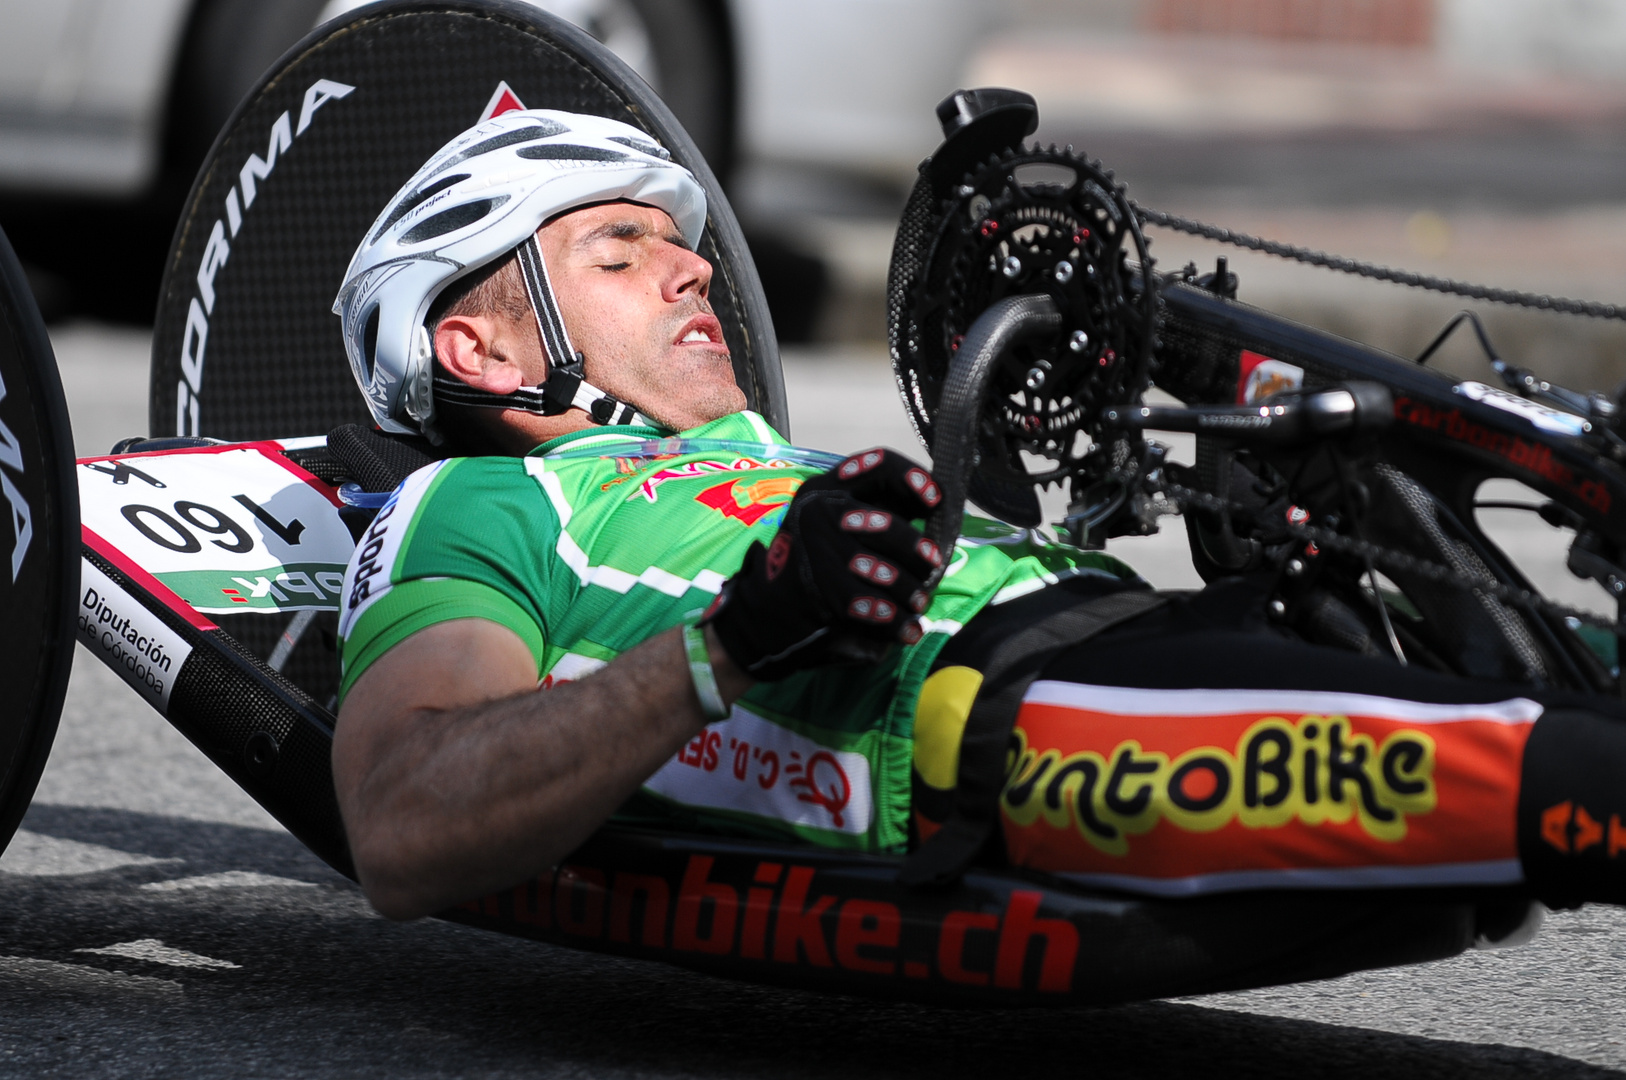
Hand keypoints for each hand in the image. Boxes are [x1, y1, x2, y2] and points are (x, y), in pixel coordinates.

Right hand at [705, 448, 943, 680]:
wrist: (766, 612)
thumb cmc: (814, 562)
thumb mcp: (836, 521)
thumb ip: (880, 507)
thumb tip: (936, 505)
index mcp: (826, 487)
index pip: (878, 464)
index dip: (914, 478)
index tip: (935, 500)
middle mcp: (818, 513)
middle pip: (887, 523)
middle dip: (917, 550)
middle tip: (932, 565)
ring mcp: (818, 553)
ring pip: (884, 570)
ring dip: (911, 592)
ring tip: (919, 603)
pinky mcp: (820, 591)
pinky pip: (872, 605)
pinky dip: (895, 621)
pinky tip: (906, 628)